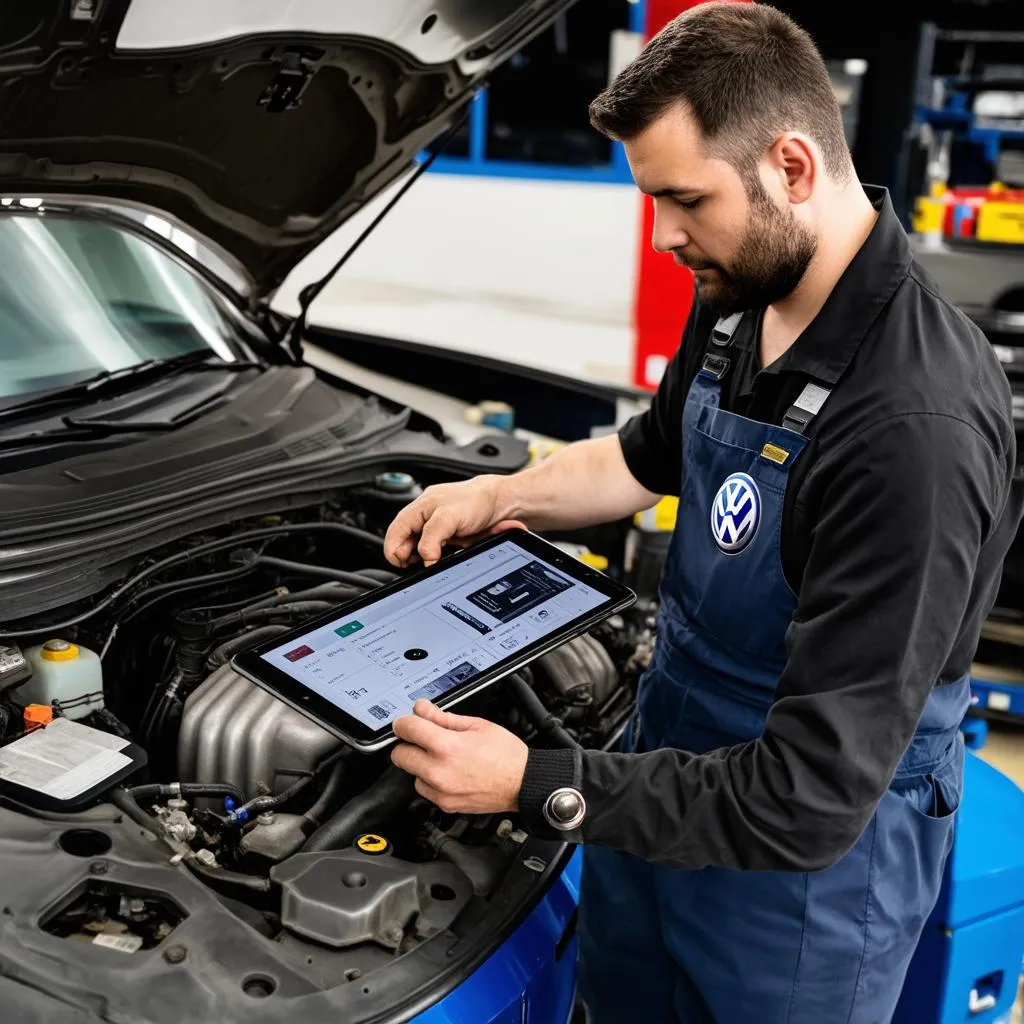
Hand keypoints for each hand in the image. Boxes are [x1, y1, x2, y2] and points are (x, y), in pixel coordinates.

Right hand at [383, 476, 526, 567]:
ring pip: (419, 547)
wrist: (501, 502)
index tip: (402, 564)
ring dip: (422, 557)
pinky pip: (435, 549)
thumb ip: (431, 537)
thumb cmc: (476, 501)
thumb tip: (425, 559)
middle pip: (404, 541)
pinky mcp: (448, 534)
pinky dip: (436, 556)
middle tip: (417, 566)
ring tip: (430, 562)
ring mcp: (436, 525)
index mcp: (418, 508)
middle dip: (408, 556)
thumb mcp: (448, 518)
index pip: (395, 532)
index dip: (394, 550)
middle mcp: (425, 516)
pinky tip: (442, 557)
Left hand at [390, 700, 527, 814]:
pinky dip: (430, 780)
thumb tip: (423, 709)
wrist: (522, 783)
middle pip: (399, 754)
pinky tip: (448, 772)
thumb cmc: (506, 755)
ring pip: (411, 773)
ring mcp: (440, 791)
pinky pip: (424, 789)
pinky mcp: (445, 804)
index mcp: (446, 746)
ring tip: (442, 758)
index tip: (406, 721)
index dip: (404, 721)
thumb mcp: (476, 725)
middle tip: (423, 738)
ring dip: (420, 763)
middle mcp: (438, 771)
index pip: (407, 729)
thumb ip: (443, 717)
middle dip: (408, 743)